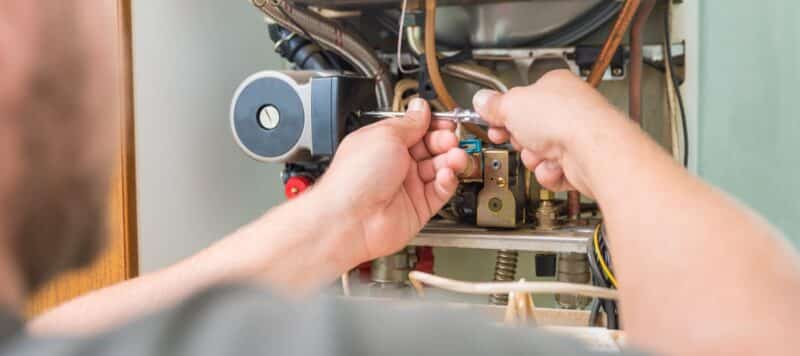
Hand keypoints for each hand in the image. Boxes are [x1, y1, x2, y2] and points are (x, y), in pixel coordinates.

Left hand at [316, 98, 468, 260]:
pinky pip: (440, 191)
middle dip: (445, 141)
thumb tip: (420, 107)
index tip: (447, 122)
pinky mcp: (418, 207)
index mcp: (384, 143)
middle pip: (431, 147)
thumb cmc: (354, 179)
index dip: (434, 124)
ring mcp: (407, 186)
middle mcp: (396, 164)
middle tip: (450, 139)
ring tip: (455, 157)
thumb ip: (409, 123)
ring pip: (439, 168)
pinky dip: (447, 181)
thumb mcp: (385, 136)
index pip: (416, 129)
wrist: (350, 219)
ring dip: (451, 160)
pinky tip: (446, 175)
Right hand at [472, 69, 625, 197]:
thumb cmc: (565, 119)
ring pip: (537, 154)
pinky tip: (556, 166)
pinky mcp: (581, 163)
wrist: (593, 151)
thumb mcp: (512, 105)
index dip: (503, 112)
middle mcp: (568, 109)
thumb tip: (481, 100)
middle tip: (519, 137)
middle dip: (520, 139)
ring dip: (534, 158)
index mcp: (554, 86)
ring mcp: (576, 137)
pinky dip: (549, 173)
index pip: (521, 99)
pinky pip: (551, 172)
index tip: (493, 120)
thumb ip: (493, 105)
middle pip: (528, 129)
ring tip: (542, 152)